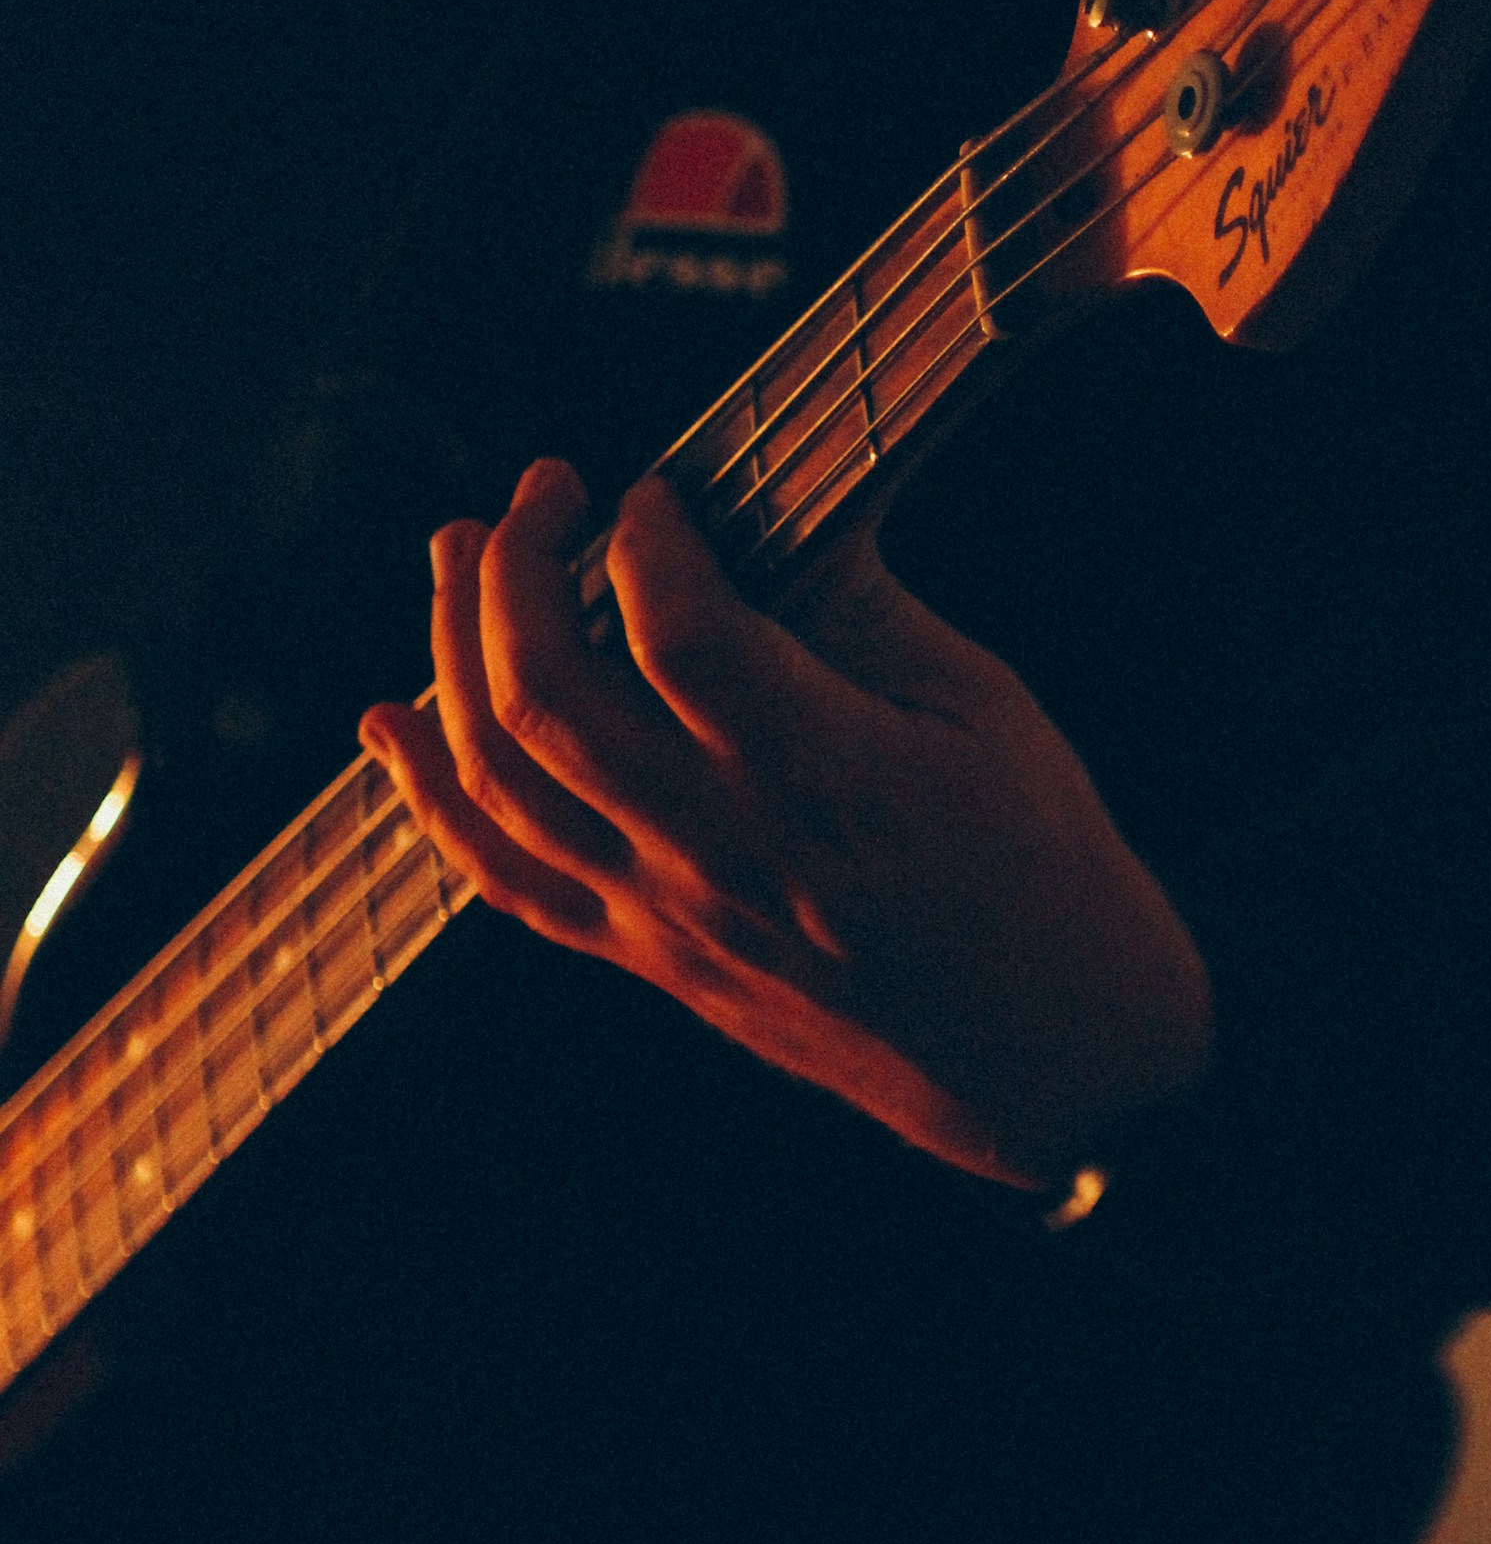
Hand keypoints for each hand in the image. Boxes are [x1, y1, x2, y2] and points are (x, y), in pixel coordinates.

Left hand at [362, 460, 1212, 1187]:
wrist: (1044, 1055)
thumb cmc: (1035, 867)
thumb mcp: (981, 706)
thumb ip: (859, 606)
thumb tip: (759, 507)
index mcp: (826, 777)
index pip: (681, 636)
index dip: (643, 537)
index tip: (652, 488)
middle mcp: (724, 851)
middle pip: (549, 699)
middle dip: (514, 568)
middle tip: (539, 489)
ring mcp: (668, 914)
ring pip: (501, 779)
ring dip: (451, 650)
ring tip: (456, 553)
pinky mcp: (645, 956)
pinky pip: (501, 877)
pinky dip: (427, 795)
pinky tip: (394, 721)